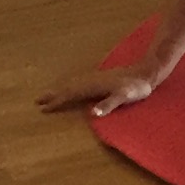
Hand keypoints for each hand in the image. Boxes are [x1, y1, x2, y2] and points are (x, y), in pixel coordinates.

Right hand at [35, 64, 153, 117]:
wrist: (147, 72)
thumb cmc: (137, 87)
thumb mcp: (125, 97)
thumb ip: (109, 104)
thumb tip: (92, 113)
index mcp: (94, 86)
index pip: (71, 94)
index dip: (57, 101)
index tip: (43, 108)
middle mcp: (91, 80)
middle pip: (67, 87)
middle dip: (52, 94)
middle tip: (37, 100)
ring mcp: (95, 77)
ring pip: (72, 82)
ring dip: (59, 88)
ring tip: (48, 93)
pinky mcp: (100, 77)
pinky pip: (78, 81)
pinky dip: (69, 84)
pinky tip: (70, 87)